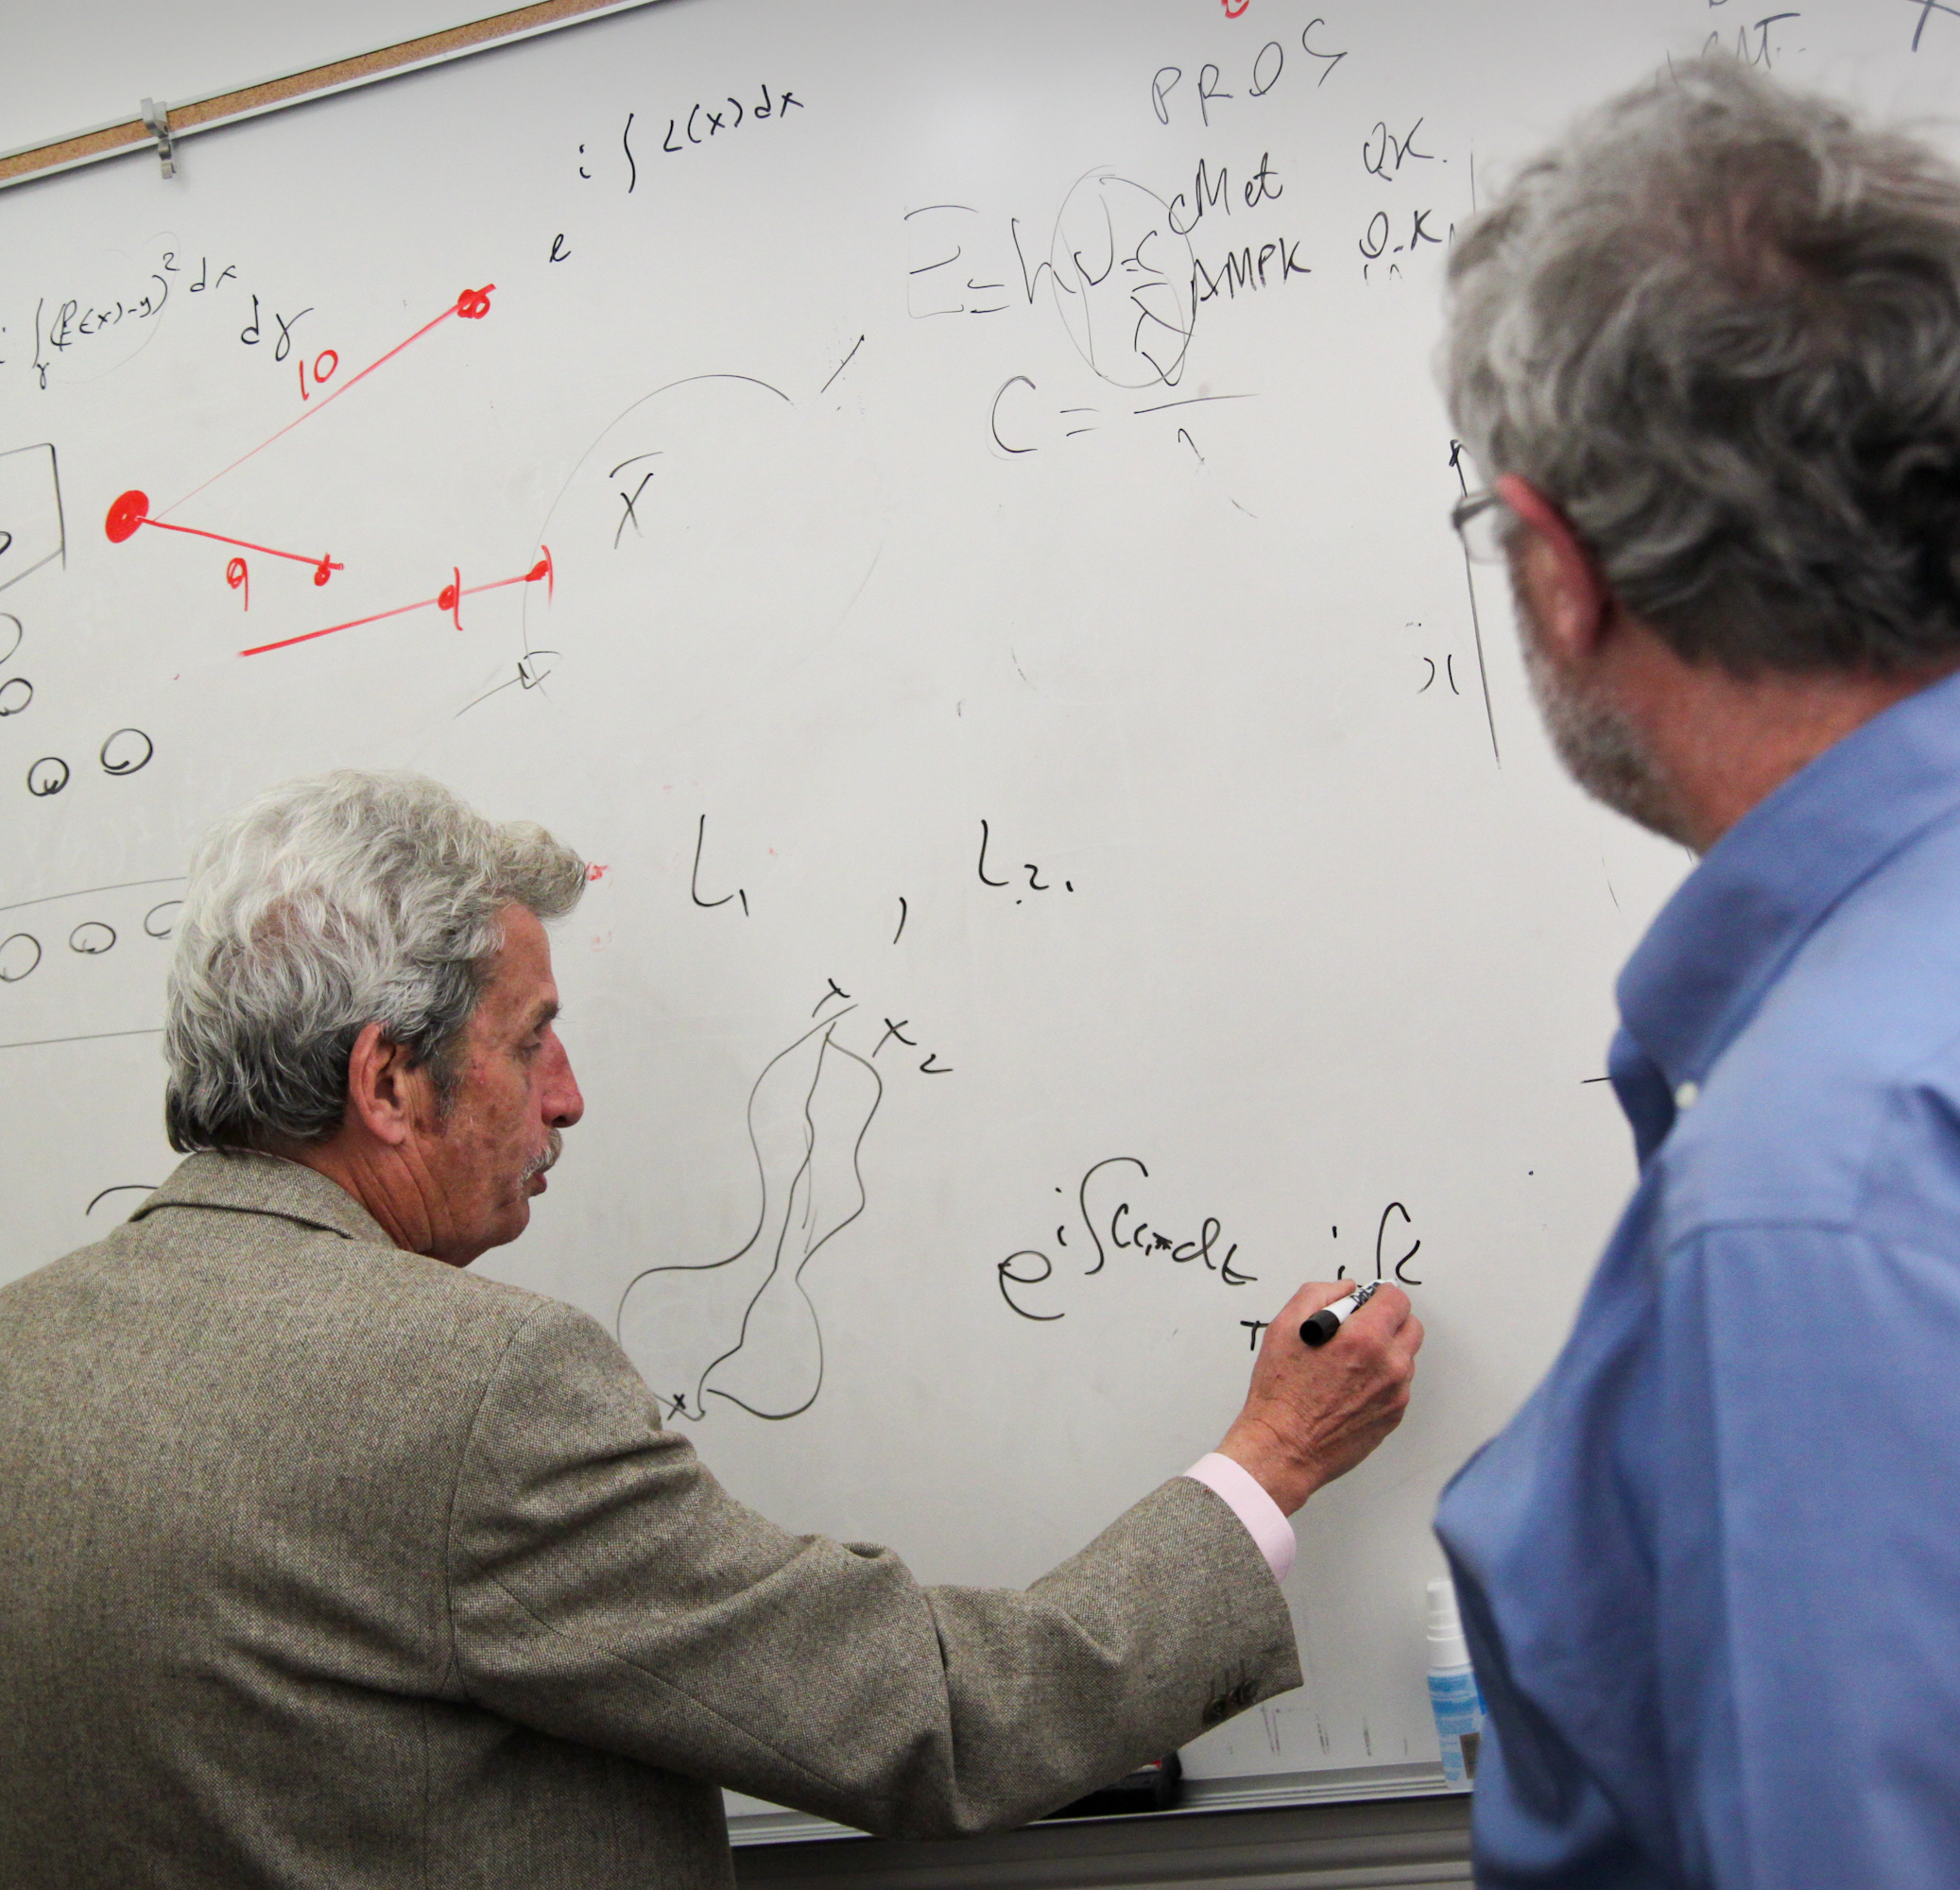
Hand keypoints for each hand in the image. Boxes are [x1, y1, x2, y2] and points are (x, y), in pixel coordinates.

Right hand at [1216, 1281, 1422, 1515]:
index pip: (1396, 1299)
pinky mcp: (1394, 1416)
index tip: (1367, 1300)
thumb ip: (1319, 1294)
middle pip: (1412, 1326)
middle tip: (1359, 1328)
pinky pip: (1398, 1385)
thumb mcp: (1284, 1327)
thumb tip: (1345, 1288)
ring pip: (1405, 1357)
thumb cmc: (1281, 1393)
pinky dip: (1382, 1378)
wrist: (1284, 1448)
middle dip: (1389, 1320)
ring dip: (1386, 1351)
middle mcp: (1389, 1365)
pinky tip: (1351, 1386)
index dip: (1379, 1294)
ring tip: (1349, 1363)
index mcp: (1365, 1338)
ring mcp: (1396, 1394)